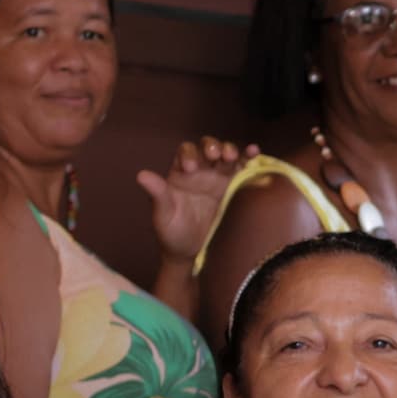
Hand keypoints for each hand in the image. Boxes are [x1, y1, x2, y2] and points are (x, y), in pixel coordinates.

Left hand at [141, 138, 251, 267]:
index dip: (189, 155)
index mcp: (179, 173)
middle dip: (211, 146)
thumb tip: (142, 175)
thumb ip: (157, 194)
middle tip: (215, 155)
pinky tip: (254, 151)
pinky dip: (247, 158)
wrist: (188, 250)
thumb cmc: (171, 232)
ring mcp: (214, 176)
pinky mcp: (230, 186)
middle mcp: (198, 170)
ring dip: (230, 150)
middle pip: (206, 147)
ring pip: (224, 154)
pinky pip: (240, 168)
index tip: (192, 168)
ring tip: (232, 156)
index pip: (185, 153)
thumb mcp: (163, 215)